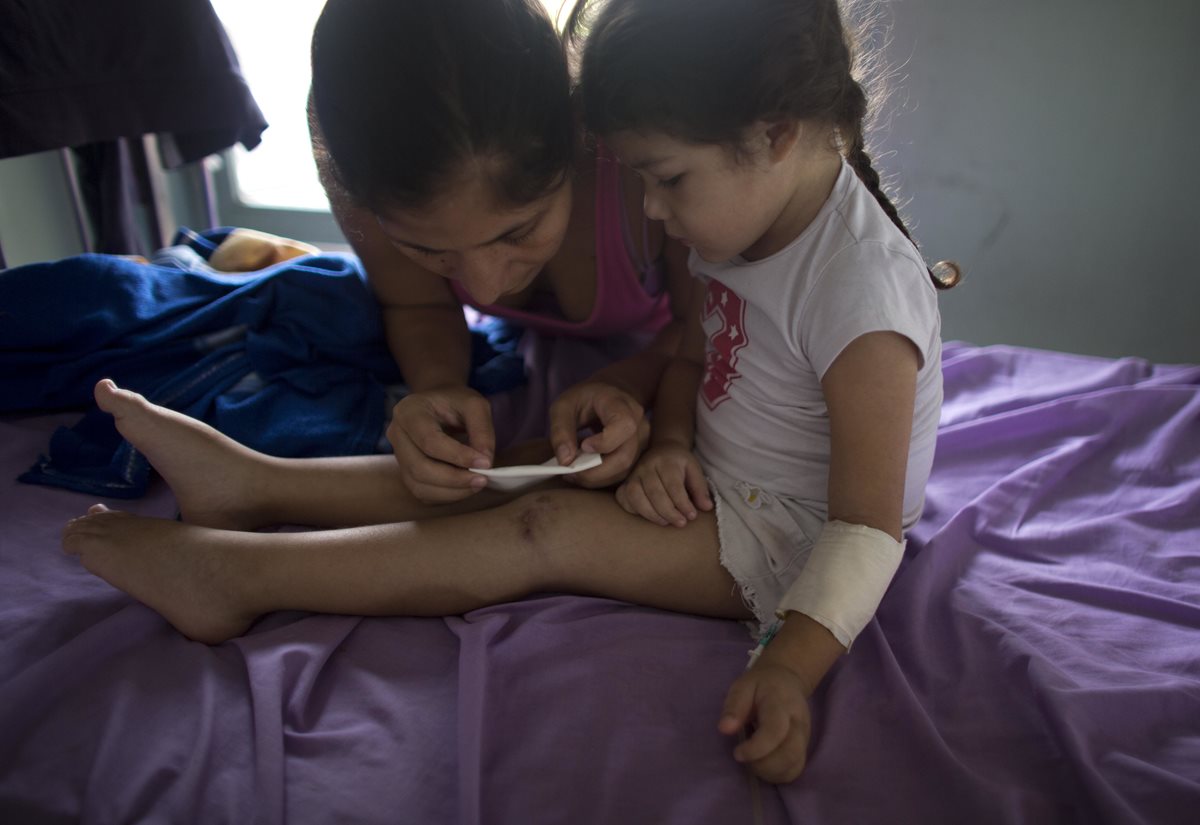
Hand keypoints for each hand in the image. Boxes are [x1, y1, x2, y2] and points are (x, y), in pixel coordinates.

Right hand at [386, 386, 494, 503]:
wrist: (438, 405)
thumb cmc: (455, 402)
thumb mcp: (474, 404)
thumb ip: (482, 430)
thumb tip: (485, 462)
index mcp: (408, 411)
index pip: (429, 441)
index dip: (457, 456)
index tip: (485, 463)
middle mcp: (397, 434)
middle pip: (420, 467)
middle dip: (454, 479)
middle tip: (483, 479)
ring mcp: (398, 456)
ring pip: (419, 485)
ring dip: (452, 491)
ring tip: (477, 484)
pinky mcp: (406, 472)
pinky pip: (423, 493)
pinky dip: (446, 496)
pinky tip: (465, 488)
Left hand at [547, 381, 646, 486]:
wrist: (611, 395)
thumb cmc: (585, 399)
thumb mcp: (564, 406)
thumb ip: (561, 430)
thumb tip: (565, 461)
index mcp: (621, 404)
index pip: (624, 426)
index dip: (605, 442)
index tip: (583, 446)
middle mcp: (639, 423)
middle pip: (624, 457)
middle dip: (594, 472)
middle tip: (569, 471)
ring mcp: (643, 441)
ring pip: (625, 470)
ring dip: (597, 478)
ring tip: (574, 472)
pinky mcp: (640, 455)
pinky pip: (624, 473)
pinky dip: (602, 478)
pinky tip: (586, 472)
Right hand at [615, 443, 711, 526]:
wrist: (662, 448)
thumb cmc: (680, 464)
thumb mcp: (694, 470)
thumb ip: (700, 489)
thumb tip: (706, 507)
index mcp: (667, 461)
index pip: (673, 485)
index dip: (682, 503)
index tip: (692, 516)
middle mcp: (647, 466)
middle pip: (655, 493)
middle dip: (669, 512)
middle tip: (681, 523)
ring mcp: (633, 474)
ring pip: (636, 496)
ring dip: (651, 514)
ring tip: (665, 523)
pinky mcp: (625, 482)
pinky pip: (623, 498)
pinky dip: (634, 510)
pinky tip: (649, 516)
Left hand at [718, 661, 812, 783]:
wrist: (786, 680)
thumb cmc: (760, 685)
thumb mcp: (742, 686)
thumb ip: (734, 707)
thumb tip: (724, 729)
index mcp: (782, 704)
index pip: (775, 731)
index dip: (755, 748)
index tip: (737, 752)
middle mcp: (799, 723)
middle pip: (789, 754)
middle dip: (762, 764)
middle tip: (744, 757)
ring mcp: (805, 738)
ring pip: (794, 766)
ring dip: (769, 772)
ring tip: (752, 760)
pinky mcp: (804, 749)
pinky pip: (795, 770)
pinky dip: (777, 774)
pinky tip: (763, 764)